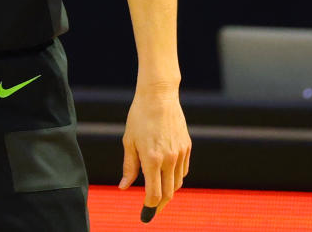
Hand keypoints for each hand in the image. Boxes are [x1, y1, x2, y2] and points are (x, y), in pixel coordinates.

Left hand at [118, 85, 190, 221]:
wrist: (159, 96)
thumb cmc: (139, 117)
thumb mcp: (129, 141)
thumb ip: (129, 167)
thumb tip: (124, 188)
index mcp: (152, 159)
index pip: (154, 194)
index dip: (149, 208)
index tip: (144, 215)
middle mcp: (169, 159)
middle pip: (168, 193)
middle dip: (159, 205)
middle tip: (151, 211)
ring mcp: (180, 153)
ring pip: (177, 183)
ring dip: (168, 192)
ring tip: (158, 195)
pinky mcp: (187, 147)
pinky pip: (183, 170)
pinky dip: (176, 178)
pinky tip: (167, 177)